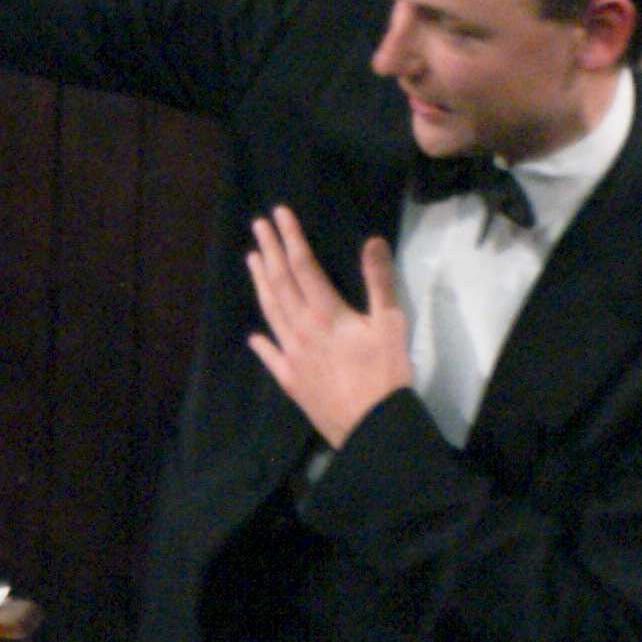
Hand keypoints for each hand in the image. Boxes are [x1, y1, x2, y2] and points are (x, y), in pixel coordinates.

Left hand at [243, 207, 411, 447]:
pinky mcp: (292, 381)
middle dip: (269, 252)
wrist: (372, 427)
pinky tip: (254, 337)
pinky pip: (272, 356)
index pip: (303, 266)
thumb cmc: (385, 374)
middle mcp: (301, 330)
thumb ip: (379, 281)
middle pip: (280, 284)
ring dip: (260, 284)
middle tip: (258, 226)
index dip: (291, 238)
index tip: (279, 214)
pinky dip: (262, 343)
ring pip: (271, 313)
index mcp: (325, 313)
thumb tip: (372, 241)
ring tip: (251, 260)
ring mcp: (292, 356)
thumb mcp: (390, 324)